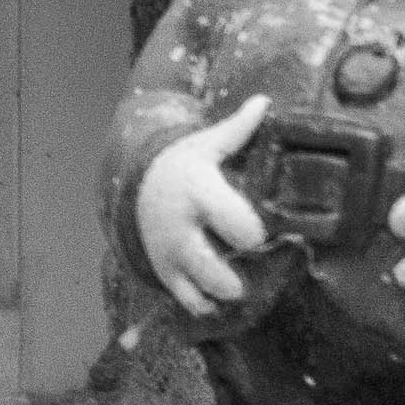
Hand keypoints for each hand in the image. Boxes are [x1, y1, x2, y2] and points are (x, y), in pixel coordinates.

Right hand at [135, 96, 272, 316]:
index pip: (237, 225)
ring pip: (202, 290)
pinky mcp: (165, 272)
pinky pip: (188, 301)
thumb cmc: (185, 165)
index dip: (254, 232)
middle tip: (249, 263)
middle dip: (238, 276)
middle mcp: (181, 228)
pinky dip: (207, 303)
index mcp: (199, 193)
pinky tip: (219, 293)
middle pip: (216, 269)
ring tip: (237, 281)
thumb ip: (238, 128)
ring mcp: (170, 254)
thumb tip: (265, 102)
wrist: (138, 185)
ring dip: (224, 291)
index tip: (263, 230)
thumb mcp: (207, 144)